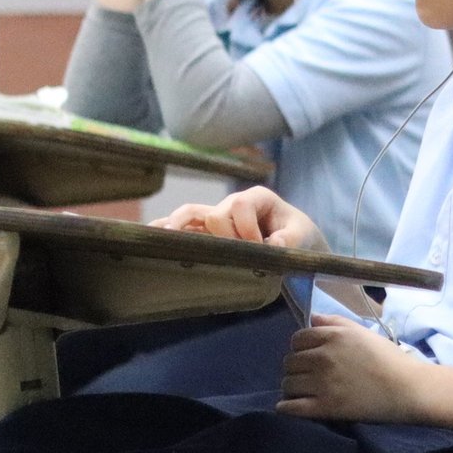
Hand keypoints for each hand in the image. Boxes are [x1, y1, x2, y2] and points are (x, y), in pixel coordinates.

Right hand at [153, 186, 328, 251]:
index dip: (246, 229)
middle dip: (222, 236)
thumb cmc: (298, 235)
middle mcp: (232, 203)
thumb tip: (271, 245)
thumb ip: (290, 239)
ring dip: (177, 226)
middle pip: (214, 214)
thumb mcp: (302, 236)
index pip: (240, 206)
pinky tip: (149, 237)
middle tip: (235, 254)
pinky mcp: (205, 231)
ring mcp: (216, 216)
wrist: (293, 241)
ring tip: (165, 240)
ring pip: (190, 214)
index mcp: (257, 198)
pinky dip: (166, 229)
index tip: (259, 247)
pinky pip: (181, 226)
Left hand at [277, 317, 426, 422]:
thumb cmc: (390, 359)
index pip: (297, 339)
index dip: (301, 347)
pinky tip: (293, 406)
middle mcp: (323, 357)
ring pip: (287, 383)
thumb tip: (312, 317)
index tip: (310, 355)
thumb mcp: (364, 333)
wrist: (408, 389)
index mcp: (334, 336)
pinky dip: (287, 407)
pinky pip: (290, 407)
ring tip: (306, 390)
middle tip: (310, 374)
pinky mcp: (324, 407)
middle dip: (297, 367)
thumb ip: (336, 322)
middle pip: (289, 362)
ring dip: (293, 387)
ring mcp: (322, 383)